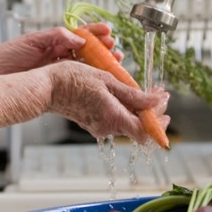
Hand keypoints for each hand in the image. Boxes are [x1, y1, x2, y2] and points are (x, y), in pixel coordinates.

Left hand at [0, 23, 121, 77]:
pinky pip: (76, 81)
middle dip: (103, 49)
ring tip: (114, 62)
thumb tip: (78, 37)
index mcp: (53, 41)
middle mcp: (58, 55)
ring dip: (100, 64)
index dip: (95, 33)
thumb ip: (54, 37)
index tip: (108, 32)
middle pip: (87, 51)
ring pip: (85, 66)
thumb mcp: (30, 41)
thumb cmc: (5, 56)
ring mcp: (57, 70)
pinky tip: (99, 80)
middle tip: (115, 50)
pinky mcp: (54, 85)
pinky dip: (89, 80)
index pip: (79, 34)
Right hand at [43, 60, 169, 143]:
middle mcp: (107, 127)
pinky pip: (114, 118)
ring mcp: (99, 126)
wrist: (46, 87)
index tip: (164, 103)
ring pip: (127, 122)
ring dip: (138, 108)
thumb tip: (155, 101)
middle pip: (138, 127)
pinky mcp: (92, 122)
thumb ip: (133, 94)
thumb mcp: (107, 80)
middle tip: (158, 94)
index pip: (146, 132)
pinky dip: (124, 108)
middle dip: (152, 111)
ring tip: (142, 90)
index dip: (159, 122)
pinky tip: (124, 93)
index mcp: (113, 118)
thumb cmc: (72, 80)